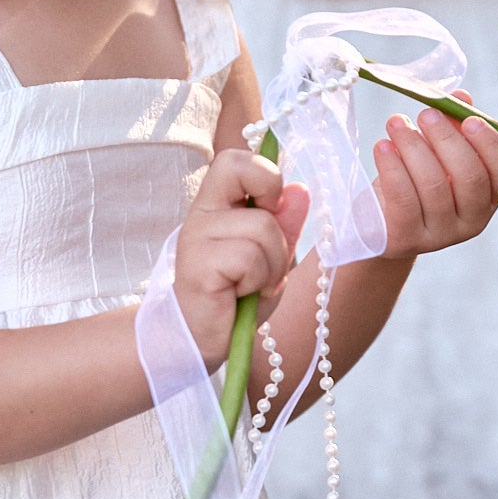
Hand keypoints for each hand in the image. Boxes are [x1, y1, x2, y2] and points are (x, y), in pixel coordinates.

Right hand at [175, 149, 310, 367]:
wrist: (200, 339)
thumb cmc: (234, 298)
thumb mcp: (271, 257)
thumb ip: (284, 224)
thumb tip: (300, 190)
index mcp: (217, 204)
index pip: (236, 159)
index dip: (266, 176)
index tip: (271, 210)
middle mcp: (203, 213)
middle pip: (256, 178)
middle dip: (278, 220)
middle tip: (267, 256)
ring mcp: (197, 237)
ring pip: (263, 227)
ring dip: (273, 265)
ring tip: (255, 285)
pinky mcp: (199, 266)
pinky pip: (249, 258)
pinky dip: (258, 281)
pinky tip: (241, 295)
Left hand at [372, 98, 497, 259]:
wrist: (378, 223)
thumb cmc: (414, 179)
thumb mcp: (435, 152)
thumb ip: (453, 125)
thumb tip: (461, 97)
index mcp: (489, 195)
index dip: (492, 143)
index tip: (469, 119)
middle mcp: (473, 220)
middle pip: (471, 177)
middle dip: (447, 139)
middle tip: (426, 114)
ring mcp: (441, 235)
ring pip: (434, 186)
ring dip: (414, 147)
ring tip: (396, 122)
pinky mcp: (407, 240)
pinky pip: (404, 200)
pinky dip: (392, 168)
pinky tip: (382, 146)